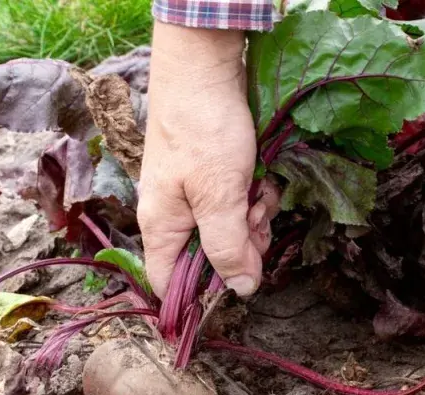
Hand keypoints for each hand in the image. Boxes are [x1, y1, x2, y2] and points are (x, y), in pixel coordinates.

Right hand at [138, 22, 275, 299]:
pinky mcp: (217, 176)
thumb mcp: (219, 196)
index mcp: (162, 227)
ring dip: (254, 218)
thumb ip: (228, 247)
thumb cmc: (203, 131)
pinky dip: (255, 195)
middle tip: (255, 221)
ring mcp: (196, 195)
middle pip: (210, 259)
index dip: (200, 296)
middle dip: (241, 247)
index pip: (169, 283)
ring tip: (258, 192)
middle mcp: (175, 216)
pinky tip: (262, 179)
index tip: (235, 289)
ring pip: (231, 231)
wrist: (206, 68)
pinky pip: (240, 204)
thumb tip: (241, 291)